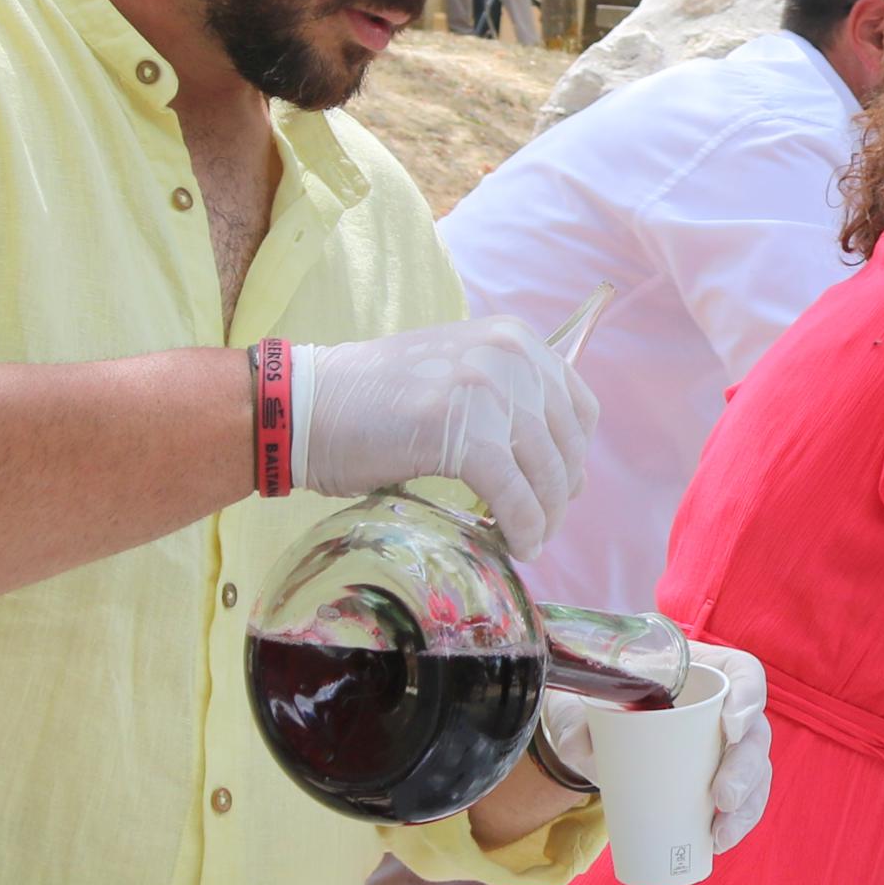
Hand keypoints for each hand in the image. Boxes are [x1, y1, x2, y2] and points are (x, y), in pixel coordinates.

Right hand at [298, 319, 599, 557]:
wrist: (306, 406)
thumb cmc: (373, 402)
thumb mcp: (456, 377)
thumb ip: (507, 403)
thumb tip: (562, 468)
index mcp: (513, 339)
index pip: (577, 406)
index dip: (574, 456)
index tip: (559, 490)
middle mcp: (510, 354)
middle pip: (565, 443)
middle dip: (558, 495)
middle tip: (541, 527)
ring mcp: (489, 389)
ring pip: (544, 471)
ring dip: (543, 518)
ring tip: (529, 542)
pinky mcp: (466, 432)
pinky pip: (513, 493)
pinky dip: (521, 526)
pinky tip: (515, 544)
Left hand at [539, 644, 773, 852]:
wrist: (592, 735)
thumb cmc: (598, 707)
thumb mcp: (583, 709)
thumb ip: (578, 725)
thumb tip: (587, 750)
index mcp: (701, 672)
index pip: (743, 672)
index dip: (749, 696)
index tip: (731, 726)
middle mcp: (723, 706)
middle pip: (756, 730)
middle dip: (745, 768)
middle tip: (723, 797)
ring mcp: (724, 745)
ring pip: (757, 770)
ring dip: (747, 804)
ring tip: (721, 832)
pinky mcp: (717, 779)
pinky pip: (744, 799)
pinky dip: (737, 822)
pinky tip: (721, 840)